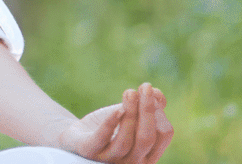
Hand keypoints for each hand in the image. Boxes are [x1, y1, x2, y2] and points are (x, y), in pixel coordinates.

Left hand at [56, 83, 172, 163]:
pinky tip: (117, 109)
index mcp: (148, 154)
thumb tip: (157, 94)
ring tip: (130, 92)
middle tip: (145, 86)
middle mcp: (132, 161)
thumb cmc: (111, 125)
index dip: (160, 112)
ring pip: (125, 141)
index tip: (150, 91)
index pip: (163, 135)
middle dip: (147, 110)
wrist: (78, 135)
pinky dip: (111, 123)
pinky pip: (102, 139)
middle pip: (146, 138)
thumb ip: (148, 105)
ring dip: (130, 114)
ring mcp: (110, 159)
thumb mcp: (132, 114)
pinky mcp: (90, 152)